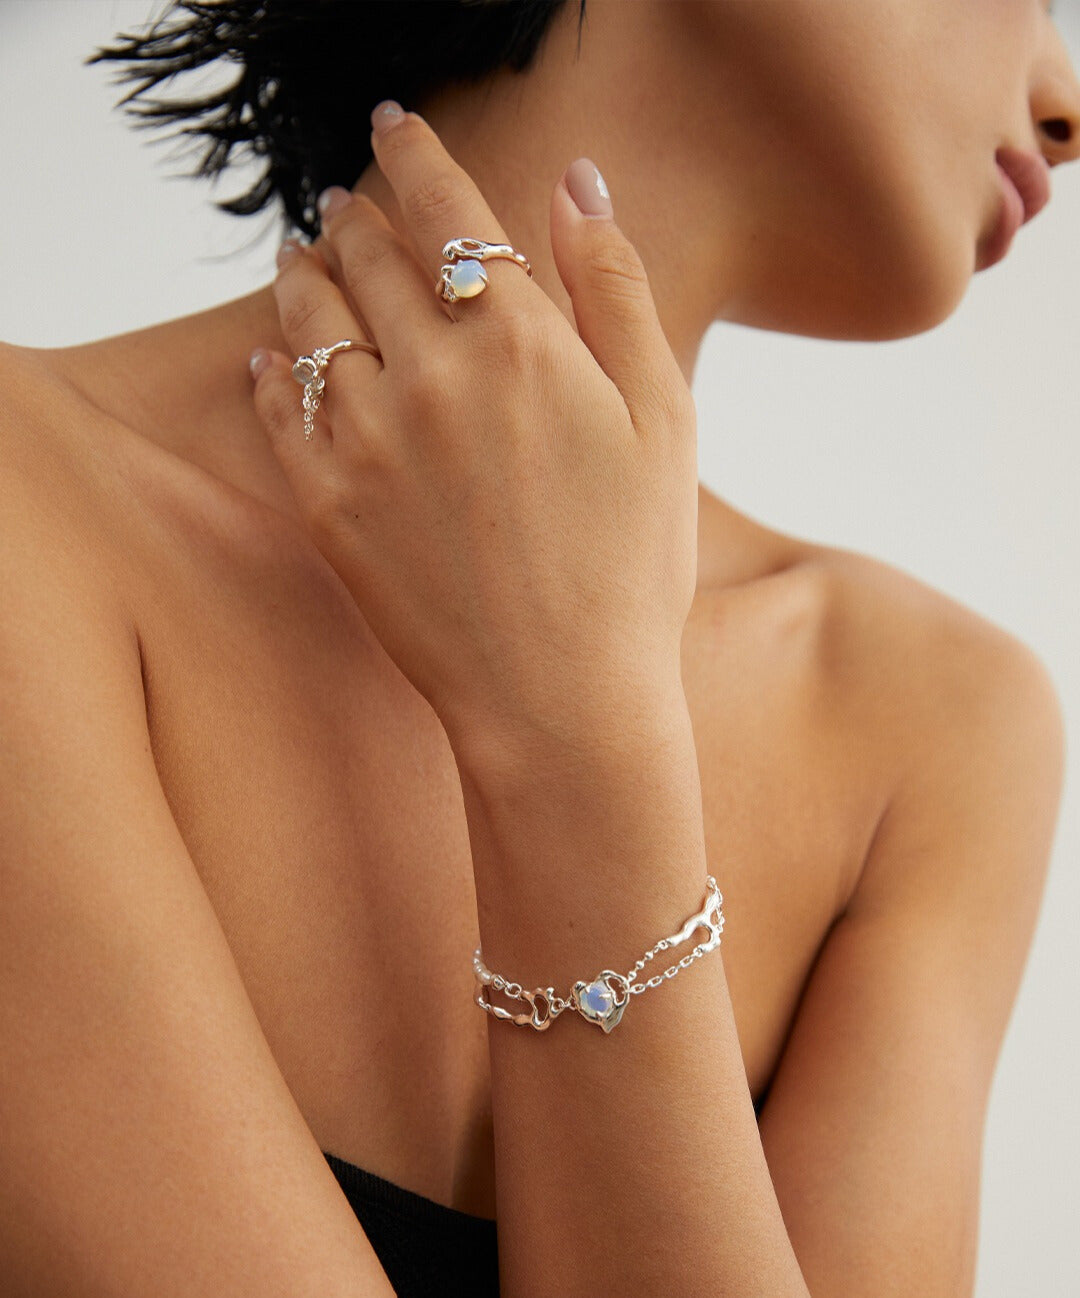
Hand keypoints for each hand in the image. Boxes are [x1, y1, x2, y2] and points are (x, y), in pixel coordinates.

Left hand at [251, 106, 698, 766]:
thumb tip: (578, 183)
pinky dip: (268, 373)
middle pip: (365, 255)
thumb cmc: (630, 567)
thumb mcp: (662, 419)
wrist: (561, 698)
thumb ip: (615, 290)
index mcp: (518, 342)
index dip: (415, 153)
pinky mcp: (327, 506)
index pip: (446, 207)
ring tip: (299, 260)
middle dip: (353, 215)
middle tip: (343, 203)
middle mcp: (429, 373)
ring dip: (300, 276)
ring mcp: (367, 441)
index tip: (395, 124)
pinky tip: (269, 360)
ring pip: (307, 321)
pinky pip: (276, 412)